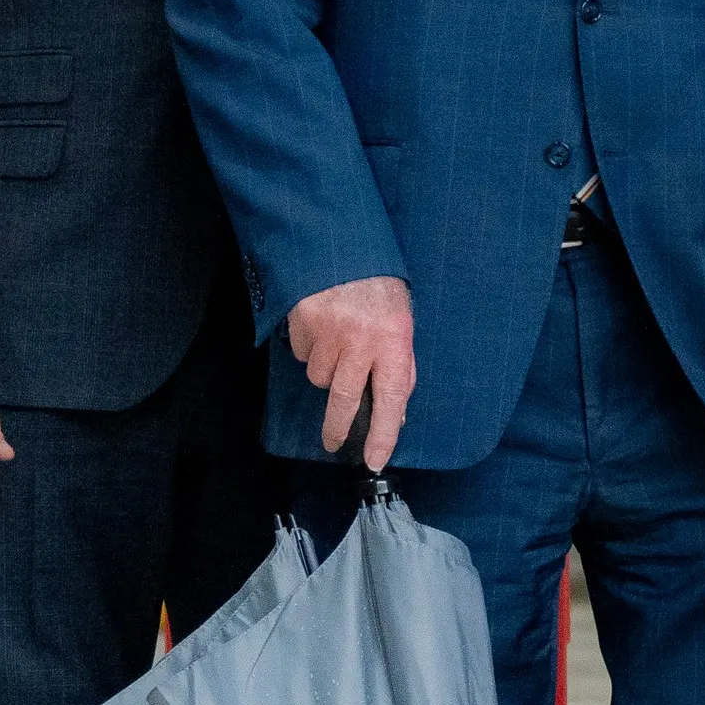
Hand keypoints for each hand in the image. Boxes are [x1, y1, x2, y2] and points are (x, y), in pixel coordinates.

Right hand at [284, 275, 414, 470]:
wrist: (342, 245)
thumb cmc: (380, 286)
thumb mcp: (402, 321)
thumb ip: (400, 364)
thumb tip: (397, 409)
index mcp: (394, 339)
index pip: (392, 396)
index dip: (385, 432)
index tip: (375, 459)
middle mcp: (361, 340)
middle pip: (346, 399)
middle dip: (339, 428)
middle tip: (335, 443)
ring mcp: (329, 333)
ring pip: (321, 378)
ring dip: (328, 372)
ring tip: (339, 345)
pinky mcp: (302, 325)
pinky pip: (304, 355)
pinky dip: (312, 351)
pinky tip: (323, 329)